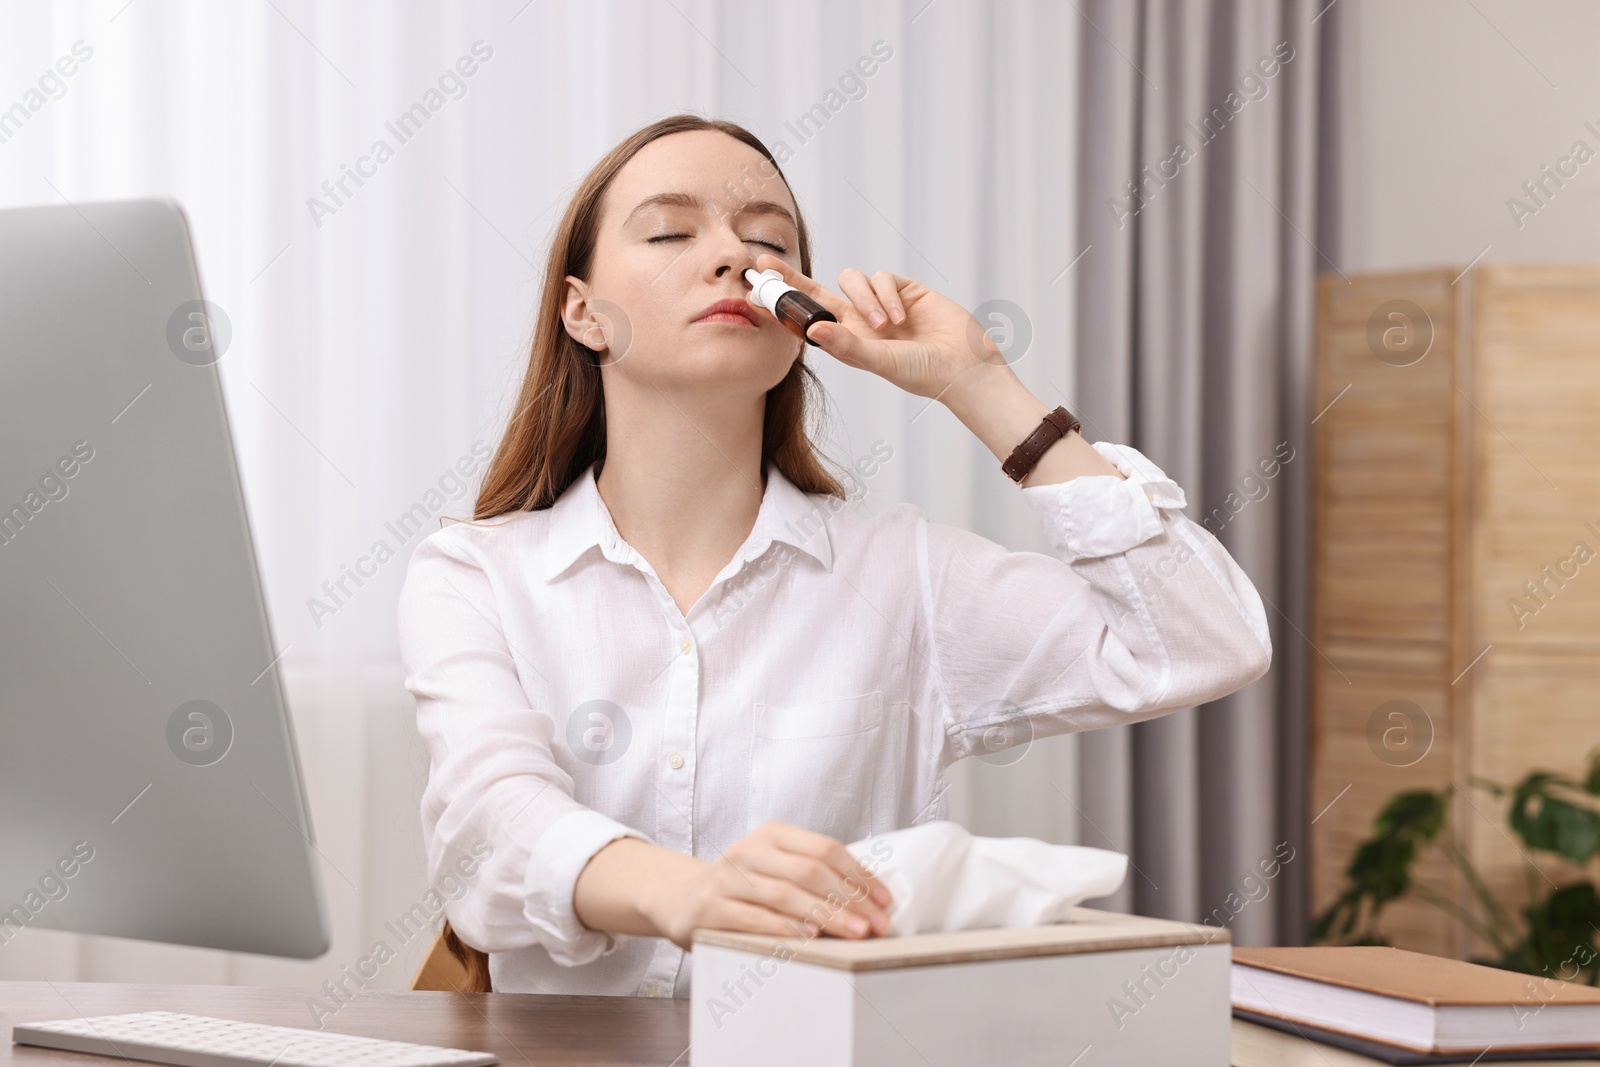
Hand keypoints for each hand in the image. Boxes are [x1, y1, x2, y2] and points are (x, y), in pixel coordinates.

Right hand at [646, 820, 892, 951]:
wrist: (680, 897)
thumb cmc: (742, 887)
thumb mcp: (774, 867)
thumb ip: (812, 875)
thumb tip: (869, 899)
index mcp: (771, 834)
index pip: (825, 848)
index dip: (859, 874)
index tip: (884, 901)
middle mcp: (748, 850)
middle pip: (809, 872)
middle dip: (850, 900)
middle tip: (877, 924)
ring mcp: (726, 879)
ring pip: (785, 895)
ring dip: (826, 916)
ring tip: (855, 934)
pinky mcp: (709, 909)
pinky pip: (754, 919)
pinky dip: (785, 929)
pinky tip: (810, 938)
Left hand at [747, 252, 1013, 403]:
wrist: (963, 366)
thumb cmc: (921, 373)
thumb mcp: (880, 362)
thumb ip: (847, 345)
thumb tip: (811, 330)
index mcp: (846, 341)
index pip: (805, 320)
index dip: (781, 308)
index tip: (753, 295)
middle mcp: (858, 320)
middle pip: (815, 293)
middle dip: (792, 278)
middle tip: (764, 263)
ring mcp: (880, 303)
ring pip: (852, 280)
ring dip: (865, 298)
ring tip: (886, 325)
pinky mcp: (903, 289)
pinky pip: (882, 277)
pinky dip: (888, 294)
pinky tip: (902, 317)